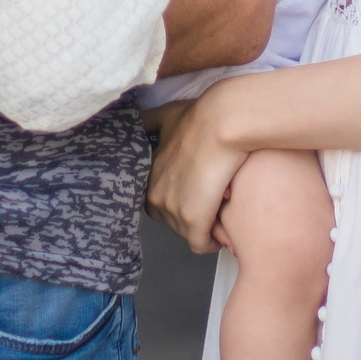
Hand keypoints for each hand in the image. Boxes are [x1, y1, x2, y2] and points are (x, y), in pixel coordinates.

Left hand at [146, 88, 250, 254]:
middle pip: (171, 219)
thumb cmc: (201, 116)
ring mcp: (171, 209)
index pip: (158, 200)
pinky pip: (200, 244)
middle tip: (212, 203)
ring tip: (221, 212)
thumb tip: (138, 118)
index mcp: (148, 175)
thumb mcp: (167, 115)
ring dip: (203, 227)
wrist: (222, 123)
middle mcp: (154, 194)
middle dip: (190, 215)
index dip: (179, 199)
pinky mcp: (192, 220)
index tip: (197, 192)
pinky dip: (211, 242)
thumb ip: (150, 121)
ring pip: (186, 232)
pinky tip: (221, 234)